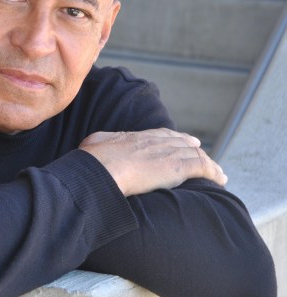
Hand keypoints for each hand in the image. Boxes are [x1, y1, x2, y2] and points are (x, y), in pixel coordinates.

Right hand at [80, 128, 227, 196]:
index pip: (161, 134)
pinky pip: (203, 167)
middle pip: (181, 142)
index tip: (184, 139)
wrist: (100, 170)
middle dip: (193, 146)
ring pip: (195, 154)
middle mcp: (154, 141)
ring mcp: (167, 153)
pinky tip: (221, 179)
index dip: (174, 137)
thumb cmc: (93, 161)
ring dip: (208, 162)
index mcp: (136, 137)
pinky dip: (214, 172)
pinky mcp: (177, 166)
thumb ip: (100, 141)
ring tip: (216, 172)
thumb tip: (93, 143)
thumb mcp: (93, 143)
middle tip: (201, 150)